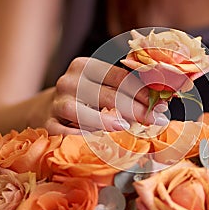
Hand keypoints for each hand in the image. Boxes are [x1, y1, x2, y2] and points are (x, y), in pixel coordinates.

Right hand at [43, 57, 168, 134]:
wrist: (47, 108)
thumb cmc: (85, 97)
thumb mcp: (102, 86)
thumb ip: (126, 89)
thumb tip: (162, 101)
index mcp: (85, 66)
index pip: (119, 77)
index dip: (143, 91)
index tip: (162, 104)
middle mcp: (69, 81)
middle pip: (105, 95)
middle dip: (135, 108)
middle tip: (155, 120)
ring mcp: (56, 103)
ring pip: (80, 112)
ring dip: (105, 121)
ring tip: (126, 128)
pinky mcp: (48, 125)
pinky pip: (64, 134)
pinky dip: (82, 139)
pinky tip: (100, 143)